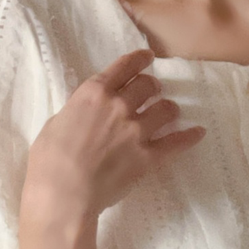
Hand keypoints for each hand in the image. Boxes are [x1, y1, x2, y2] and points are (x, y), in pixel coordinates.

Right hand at [23, 48, 205, 218]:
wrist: (65, 191)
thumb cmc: (50, 159)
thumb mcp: (57, 121)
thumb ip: (78, 112)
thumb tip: (87, 115)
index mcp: (94, 92)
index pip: (124, 67)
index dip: (139, 60)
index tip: (148, 58)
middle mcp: (119, 106)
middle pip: (148, 86)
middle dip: (153, 87)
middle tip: (154, 91)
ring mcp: (137, 131)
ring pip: (166, 110)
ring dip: (169, 108)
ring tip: (170, 111)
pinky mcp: (148, 157)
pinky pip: (176, 143)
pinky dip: (189, 137)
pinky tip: (198, 133)